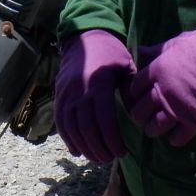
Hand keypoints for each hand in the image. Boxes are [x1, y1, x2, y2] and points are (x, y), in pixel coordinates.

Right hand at [54, 29, 135, 162]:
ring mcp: (66, 93)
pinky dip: (67, 138)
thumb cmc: (112, 54)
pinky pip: (60, 121)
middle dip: (98, 148)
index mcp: (99, 83)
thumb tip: (137, 116)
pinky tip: (77, 150)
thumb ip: (131, 91)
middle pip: (86, 127)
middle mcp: (79, 90)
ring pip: (71, 127)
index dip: (112, 139)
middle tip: (110, 158)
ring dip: (84, 147)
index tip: (122, 152)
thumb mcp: (128, 67)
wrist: (85, 37)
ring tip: (97, 158)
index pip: (104, 119)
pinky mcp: (58, 95)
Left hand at [126, 22, 195, 145]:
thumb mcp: (177, 42)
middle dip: (139, 115)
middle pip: (140, 110)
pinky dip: (175, 139)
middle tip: (142, 116)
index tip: (137, 95)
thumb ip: (157, 50)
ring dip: (152, 129)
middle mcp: (162, 92)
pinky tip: (174, 139)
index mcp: (156, 70)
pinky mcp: (194, 120)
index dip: (134, 92)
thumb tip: (140, 50)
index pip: (135, 86)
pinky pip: (179, 136)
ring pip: (155, 126)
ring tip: (154, 130)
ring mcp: (177, 108)